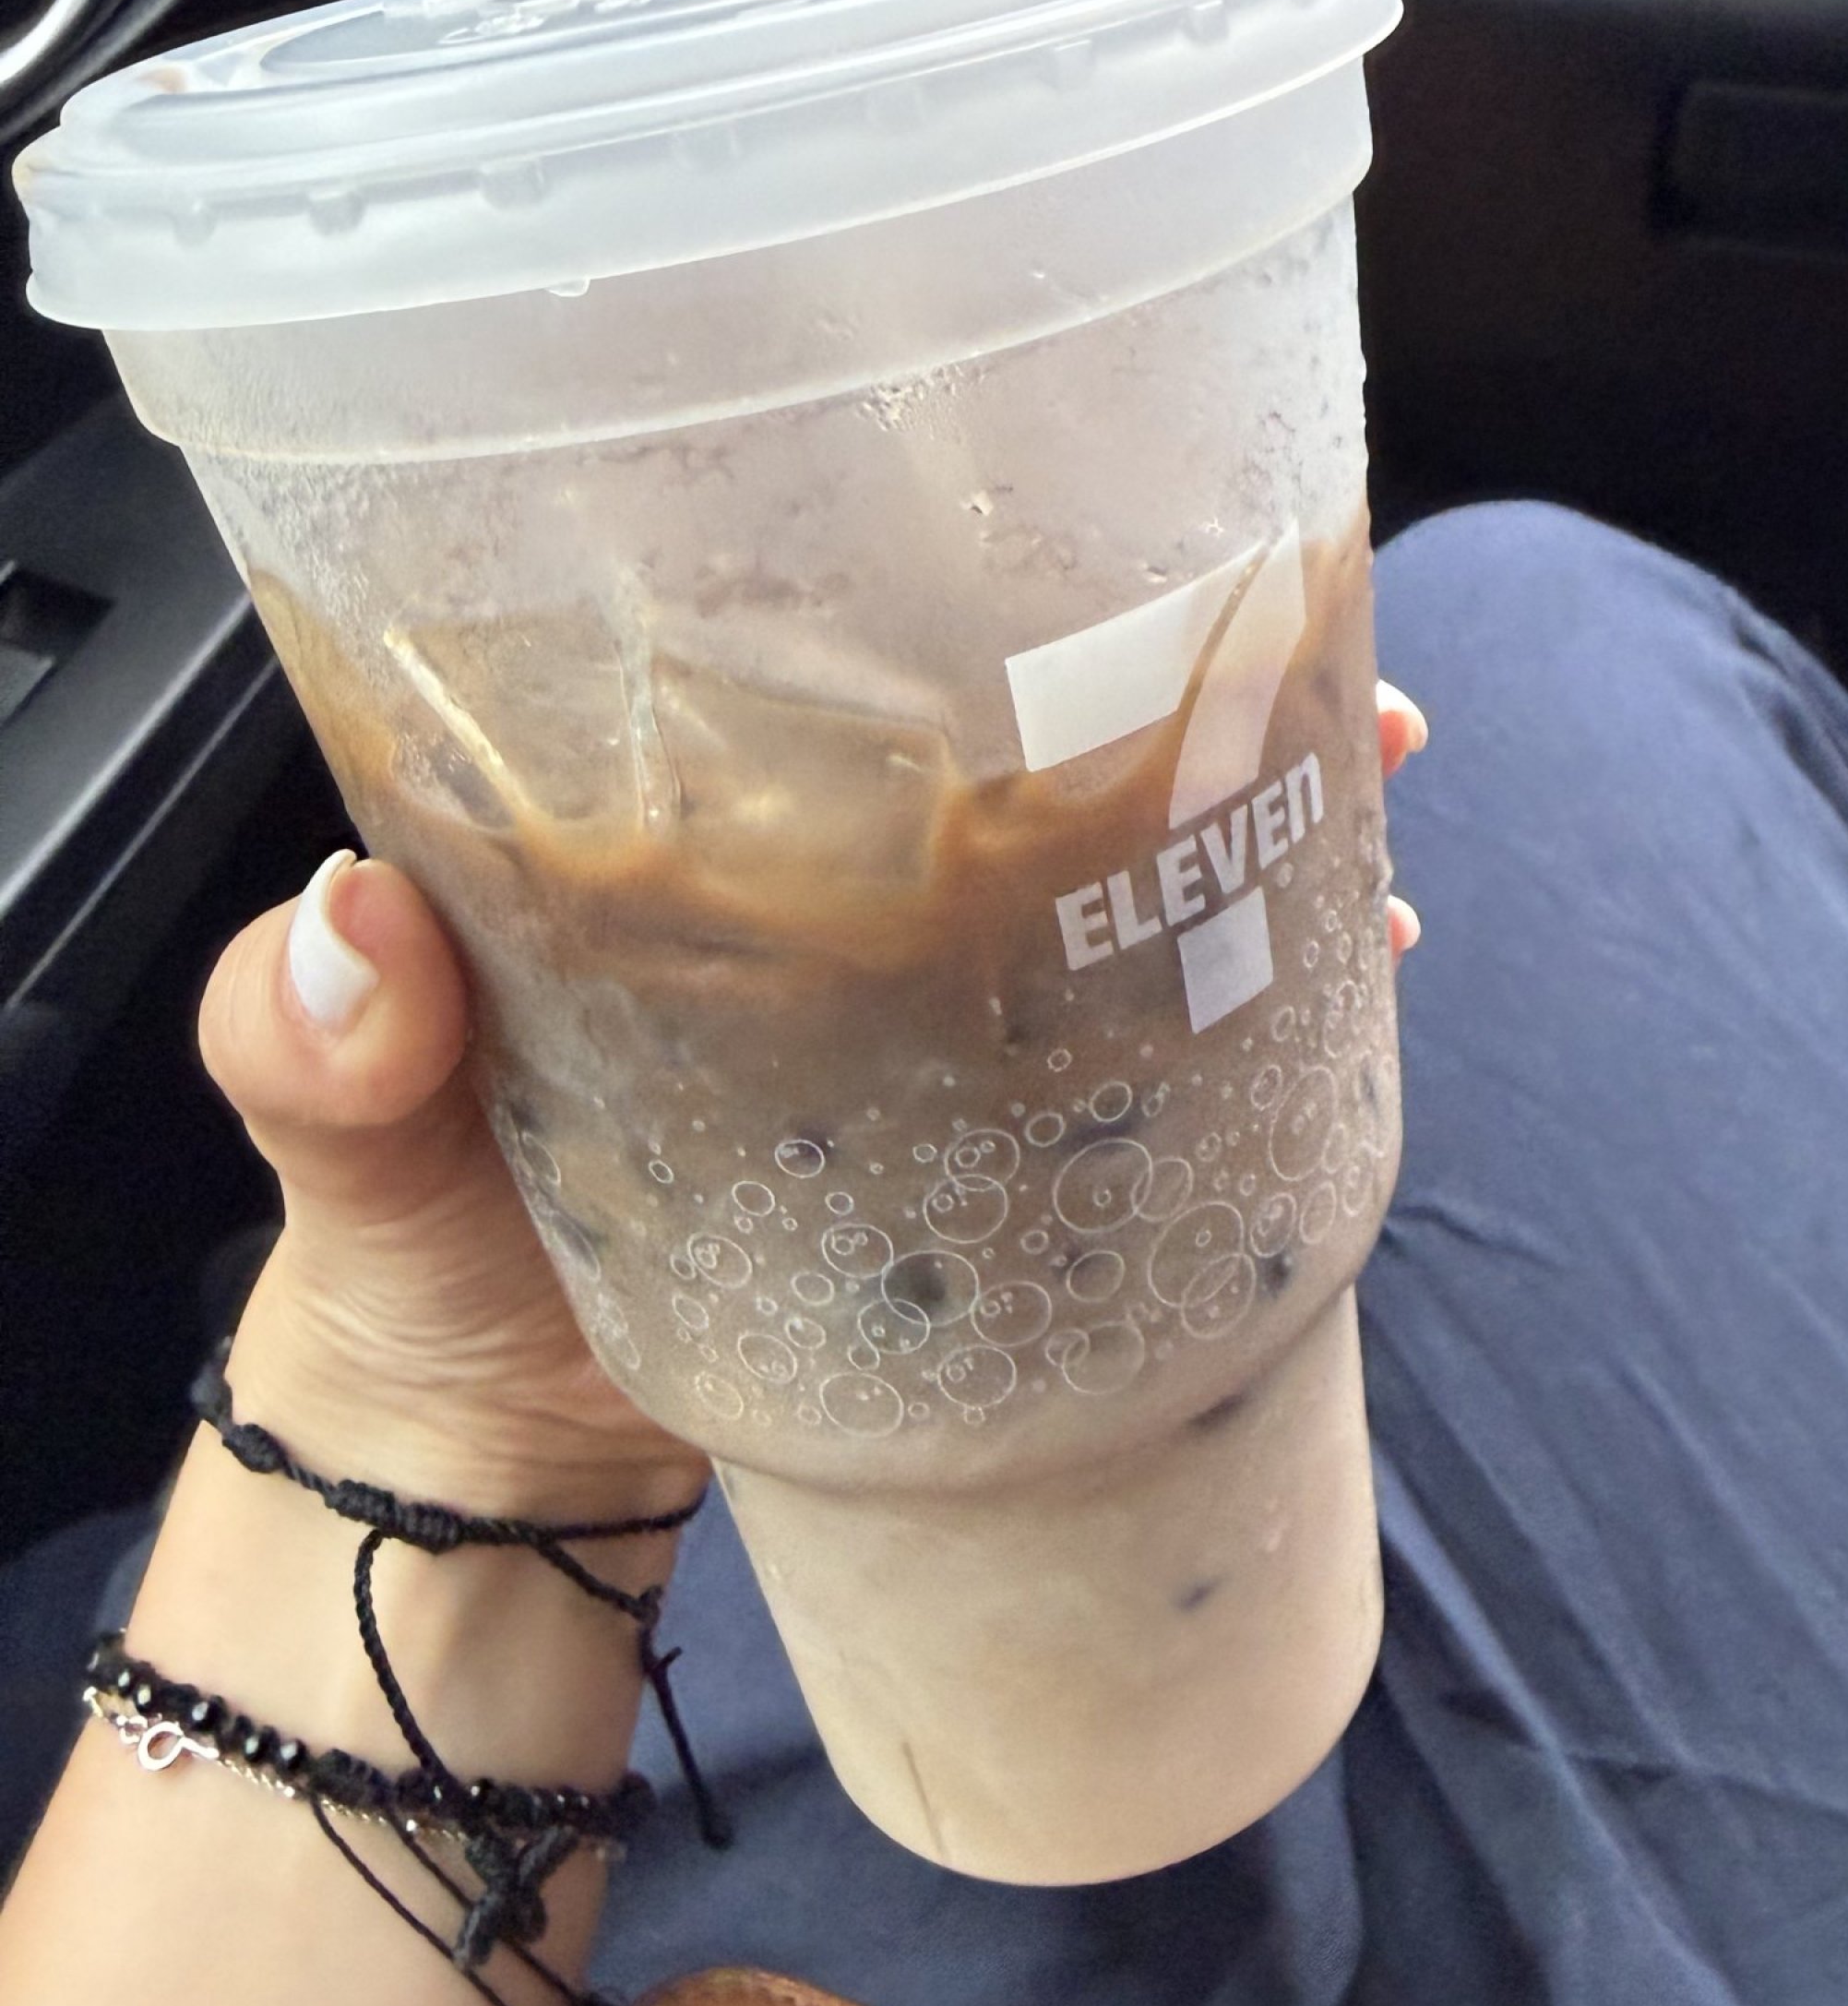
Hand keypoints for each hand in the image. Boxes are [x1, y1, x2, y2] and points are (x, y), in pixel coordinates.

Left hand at [197, 681, 1427, 1511]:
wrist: (482, 1471)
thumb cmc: (397, 1276)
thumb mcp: (344, 1158)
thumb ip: (316, 1058)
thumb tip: (349, 934)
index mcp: (656, 819)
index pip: (819, 637)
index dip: (971, 571)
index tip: (1118, 533)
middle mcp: (806, 876)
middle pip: (1018, 726)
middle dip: (1187, 680)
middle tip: (1333, 674)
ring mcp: (901, 998)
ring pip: (1098, 864)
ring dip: (1243, 819)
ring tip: (1373, 804)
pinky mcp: (962, 1124)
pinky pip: (1112, 1029)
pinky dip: (1225, 994)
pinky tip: (1339, 977)